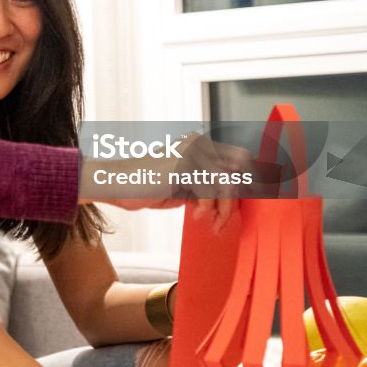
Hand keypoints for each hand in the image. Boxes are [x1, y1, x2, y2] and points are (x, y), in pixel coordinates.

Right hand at [80, 133, 253, 232]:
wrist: (118, 184)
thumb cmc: (147, 186)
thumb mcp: (185, 187)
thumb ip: (206, 187)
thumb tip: (232, 198)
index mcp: (200, 144)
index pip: (239, 158)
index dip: (249, 180)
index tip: (244, 204)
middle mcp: (198, 143)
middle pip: (237, 171)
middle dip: (233, 201)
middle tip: (221, 222)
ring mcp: (192, 151)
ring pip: (225, 183)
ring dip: (222, 209)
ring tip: (211, 223)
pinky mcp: (184, 164)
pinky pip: (209, 189)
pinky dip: (206, 208)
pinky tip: (196, 215)